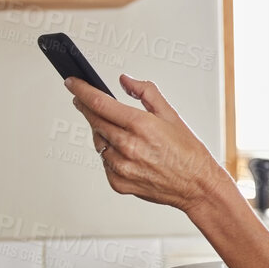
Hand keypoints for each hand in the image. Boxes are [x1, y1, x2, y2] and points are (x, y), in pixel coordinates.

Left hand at [66, 74, 224, 212]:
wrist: (197, 186)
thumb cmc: (188, 152)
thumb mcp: (171, 114)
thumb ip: (146, 92)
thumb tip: (125, 81)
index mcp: (140, 125)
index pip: (99, 102)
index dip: (81, 90)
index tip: (72, 83)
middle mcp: (128, 146)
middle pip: (93, 120)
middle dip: (85, 107)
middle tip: (82, 100)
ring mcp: (121, 167)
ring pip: (98, 142)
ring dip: (100, 132)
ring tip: (116, 130)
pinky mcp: (118, 183)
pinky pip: (104, 162)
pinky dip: (109, 154)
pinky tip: (124, 152)